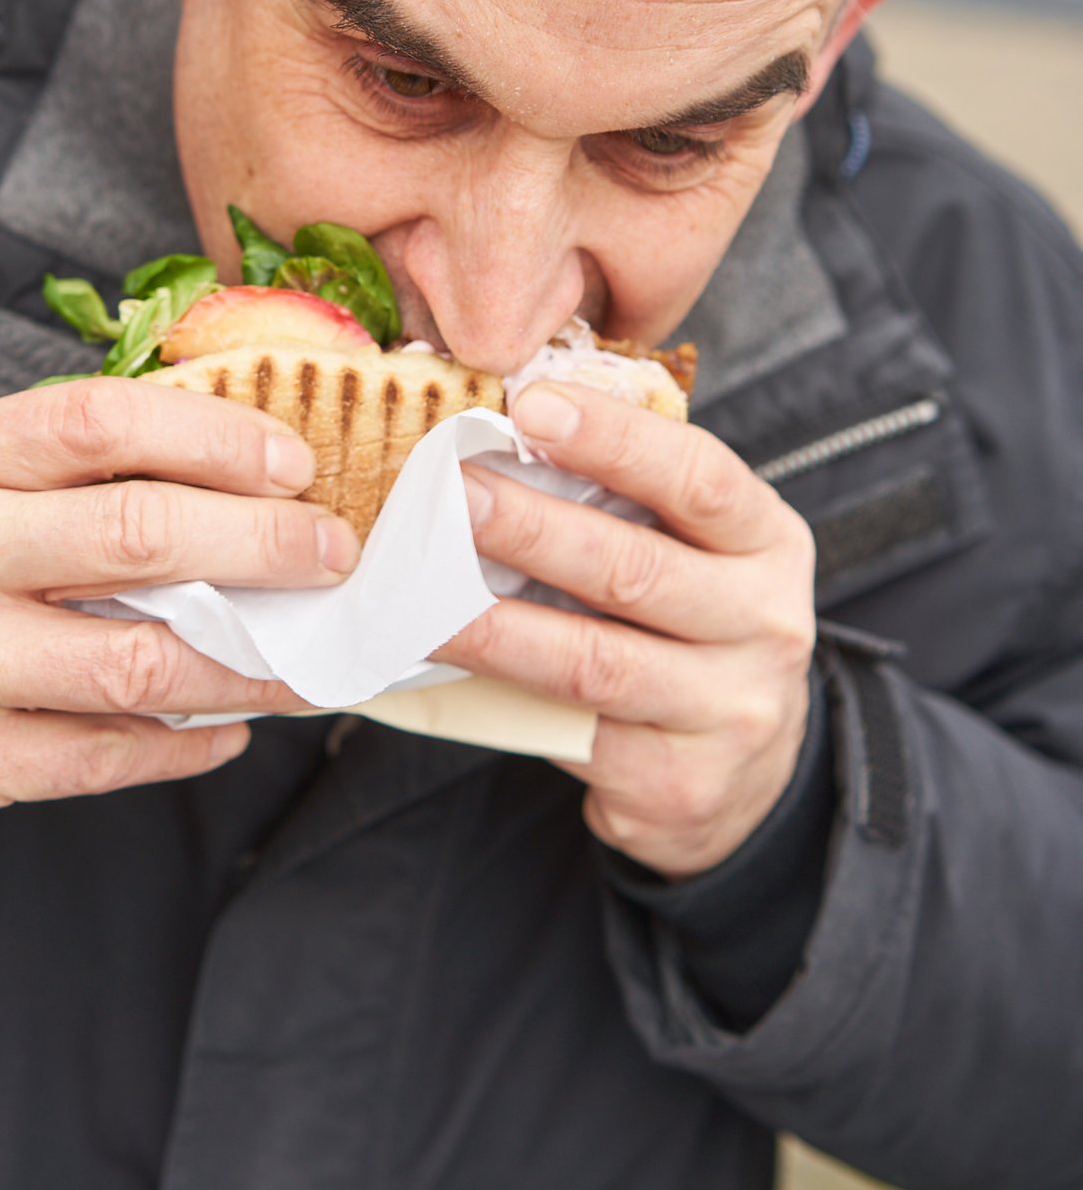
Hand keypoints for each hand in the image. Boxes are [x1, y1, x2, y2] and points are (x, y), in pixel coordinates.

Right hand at [0, 381, 358, 847]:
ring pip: (140, 663)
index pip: (99, 422)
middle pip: (138, 536)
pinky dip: (187, 743)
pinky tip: (230, 725)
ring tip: (306, 657)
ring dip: (250, 663)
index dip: (214, 437)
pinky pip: (106, 755)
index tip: (292, 462)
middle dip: (264, 545)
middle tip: (331, 554)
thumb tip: (238, 471)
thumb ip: (65, 469)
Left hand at [439, 382, 815, 876]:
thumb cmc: (691, 628)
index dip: (614, 439)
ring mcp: (727, 712)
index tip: (531, 405)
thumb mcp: (694, 551)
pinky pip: (570, 731)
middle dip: (532, 527)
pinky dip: (498, 692)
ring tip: (422, 588)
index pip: (699, 478)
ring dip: (495, 621)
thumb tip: (507, 428)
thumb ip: (628, 498)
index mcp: (767, 543)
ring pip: (592, 660)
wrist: (744, 773)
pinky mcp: (676, 785)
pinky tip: (446, 662)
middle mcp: (765, 625)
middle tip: (453, 492)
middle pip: (635, 570)